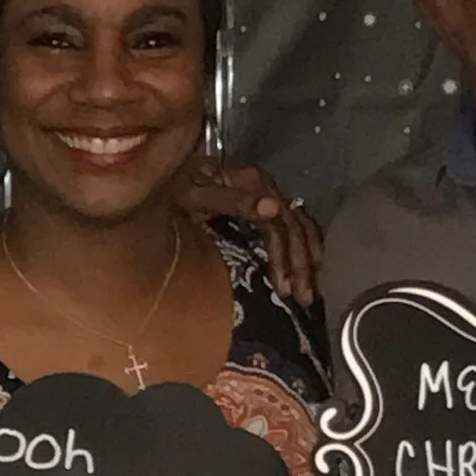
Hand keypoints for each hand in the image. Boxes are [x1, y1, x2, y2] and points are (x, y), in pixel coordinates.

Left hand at [174, 154, 324, 302]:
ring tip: (311, 290)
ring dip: (309, 259)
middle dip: (301, 265)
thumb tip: (272, 209)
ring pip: (301, 226)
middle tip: (304, 298)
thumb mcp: (195, 195)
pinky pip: (296, 223)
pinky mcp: (264, 202)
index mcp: (252, 183)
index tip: (285, 289)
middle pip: (294, 228)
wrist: (163, 177)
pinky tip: (310, 267)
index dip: (284, 258)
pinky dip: (306, 246)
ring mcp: (267, 194)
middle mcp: (265, 187)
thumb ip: (233, 202)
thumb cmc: (173, 190)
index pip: (278, 226)